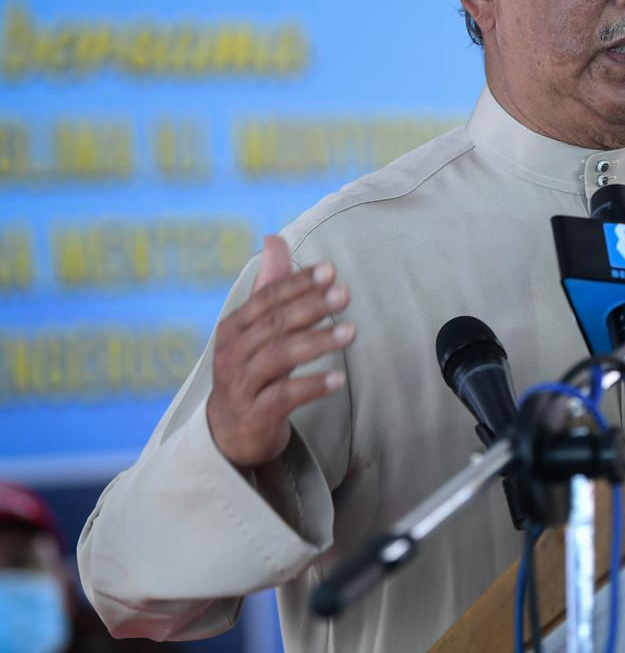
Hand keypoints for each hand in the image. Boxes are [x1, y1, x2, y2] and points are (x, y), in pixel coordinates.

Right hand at [206, 235, 354, 467]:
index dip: (297, 284)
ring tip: (351, 333)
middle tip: (345, 294)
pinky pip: (284, 396)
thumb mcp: (257, 328)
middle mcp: (233, 353)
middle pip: (274, 325)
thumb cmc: (251, 368)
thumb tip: (275, 239)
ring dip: (317, 342)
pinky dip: (312, 386)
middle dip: (311, 307)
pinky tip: (339, 378)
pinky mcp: (255, 414)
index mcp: (234, 327)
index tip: (330, 271)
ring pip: (279, 358)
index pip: (267, 299)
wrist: (230, 430)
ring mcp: (242, 385)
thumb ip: (270, 285)